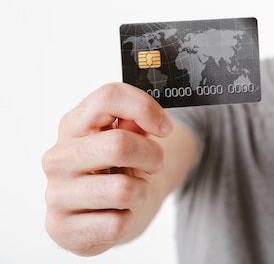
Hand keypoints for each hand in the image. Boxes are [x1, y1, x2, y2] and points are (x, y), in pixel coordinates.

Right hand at [42, 83, 172, 255]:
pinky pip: (116, 225)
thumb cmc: (120, 171)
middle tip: (152, 165)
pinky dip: (127, 221)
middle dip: (151, 157)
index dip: (145, 108)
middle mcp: (58, 156)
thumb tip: (147, 121)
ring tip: (132, 193)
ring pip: (122, 190)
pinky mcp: (60, 228)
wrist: (106, 216)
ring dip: (141, 193)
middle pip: (119, 144)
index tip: (165, 128)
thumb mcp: (133, 141)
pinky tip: (115, 216)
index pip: (109, 96)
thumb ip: (138, 124)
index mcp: (74, 124)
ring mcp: (56, 193)